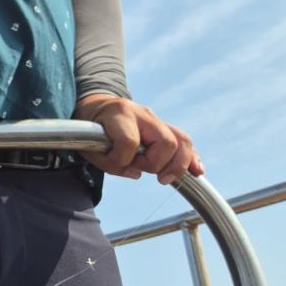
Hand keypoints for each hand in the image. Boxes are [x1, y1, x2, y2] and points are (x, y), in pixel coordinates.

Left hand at [73, 94, 203, 183]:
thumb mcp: (88, 146)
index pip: (129, 141)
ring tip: (165, 178)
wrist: (97, 107)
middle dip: (155, 163)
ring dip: (177, 164)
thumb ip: (108, 162)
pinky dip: (192, 158)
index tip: (114, 164)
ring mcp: (156, 119)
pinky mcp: (164, 128)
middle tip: (141, 170)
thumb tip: (136, 174)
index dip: (121, 160)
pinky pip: (184, 142)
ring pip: (182, 140)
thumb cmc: (91, 129)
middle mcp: (142, 113)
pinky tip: (196, 171)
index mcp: (119, 113)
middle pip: (166, 141)